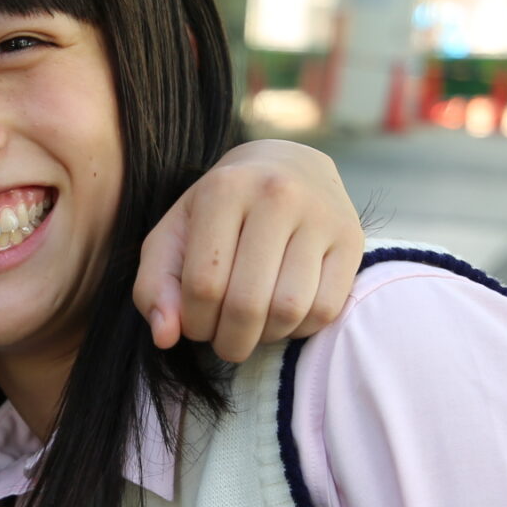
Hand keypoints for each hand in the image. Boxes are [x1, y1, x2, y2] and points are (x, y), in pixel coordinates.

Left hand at [133, 140, 365, 361]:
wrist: (287, 165)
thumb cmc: (219, 211)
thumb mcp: (173, 237)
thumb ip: (154, 287)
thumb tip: (165, 337)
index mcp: (225, 189)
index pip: (203, 284)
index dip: (194, 323)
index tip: (195, 324)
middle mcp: (278, 194)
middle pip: (247, 303)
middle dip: (229, 340)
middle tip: (224, 340)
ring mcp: (321, 215)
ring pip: (289, 310)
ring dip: (265, 338)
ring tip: (253, 327)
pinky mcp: (352, 238)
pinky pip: (326, 309)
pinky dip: (300, 329)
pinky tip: (284, 316)